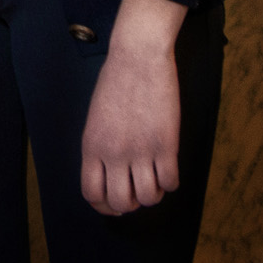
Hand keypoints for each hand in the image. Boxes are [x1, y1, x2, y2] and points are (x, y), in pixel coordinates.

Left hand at [79, 0, 187, 214]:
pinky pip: (171, 182)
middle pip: (121, 203)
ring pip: (149, 197)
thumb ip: (100, 148)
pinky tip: (168, 167)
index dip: (104, 206)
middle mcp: (113, 153)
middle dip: (131, 204)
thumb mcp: (96, 119)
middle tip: (138, 191)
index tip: (115, 202)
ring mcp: (140, 150)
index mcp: (91, 147)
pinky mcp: (165, 144)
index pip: (92, 194)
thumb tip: (110, 175)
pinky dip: (171, 181)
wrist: (136, 57)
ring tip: (154, 178)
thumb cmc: (115, 84)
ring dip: (154, 193)